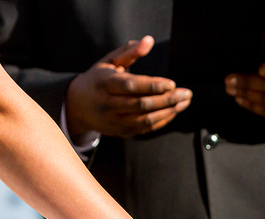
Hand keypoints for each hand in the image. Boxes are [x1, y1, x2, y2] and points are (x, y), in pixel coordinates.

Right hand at [65, 36, 191, 137]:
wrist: (78, 107)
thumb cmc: (98, 79)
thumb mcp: (109, 62)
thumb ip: (129, 52)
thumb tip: (149, 41)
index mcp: (103, 84)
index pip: (131, 86)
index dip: (152, 86)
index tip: (172, 83)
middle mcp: (107, 105)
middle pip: (141, 104)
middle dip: (167, 100)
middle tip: (186, 93)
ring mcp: (113, 121)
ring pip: (145, 120)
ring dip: (168, 112)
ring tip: (184, 102)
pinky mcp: (120, 132)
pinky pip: (145, 129)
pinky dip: (162, 121)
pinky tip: (173, 111)